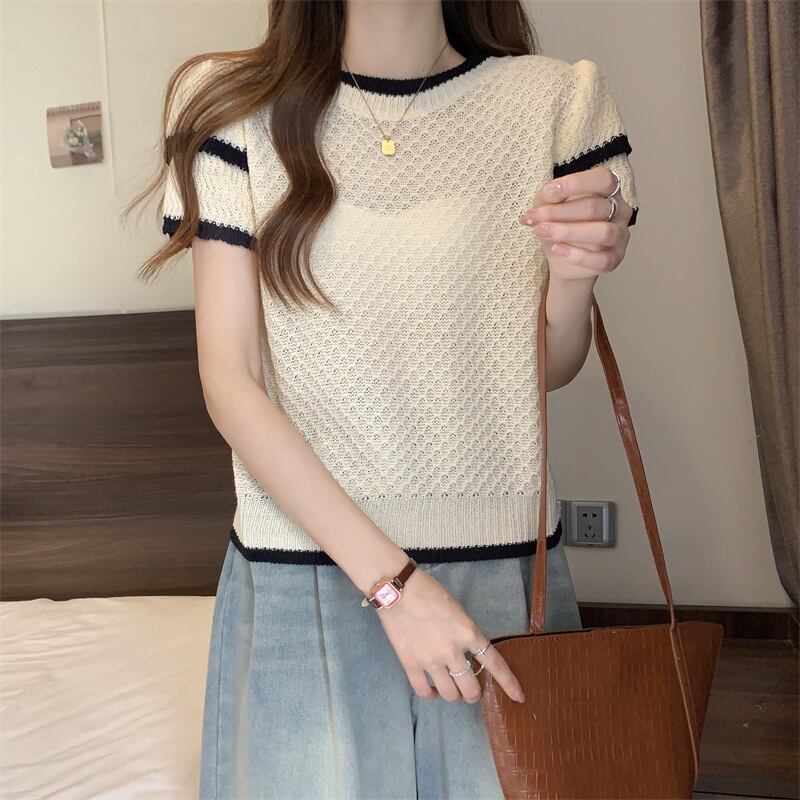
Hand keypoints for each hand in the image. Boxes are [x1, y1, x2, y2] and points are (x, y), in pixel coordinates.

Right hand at [374, 567, 525, 704]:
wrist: (397, 590)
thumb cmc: (429, 592)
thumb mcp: (457, 610)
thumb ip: (465, 633)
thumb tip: (466, 654)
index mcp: (468, 633)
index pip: (494, 663)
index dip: (509, 683)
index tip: (519, 697)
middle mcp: (453, 651)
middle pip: (471, 688)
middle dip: (473, 694)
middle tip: (470, 690)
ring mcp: (431, 660)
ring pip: (450, 695)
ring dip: (454, 696)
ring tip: (451, 689)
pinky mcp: (411, 665)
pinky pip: (424, 692)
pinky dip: (431, 695)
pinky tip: (432, 690)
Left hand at [518, 165, 632, 282]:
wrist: (562, 259)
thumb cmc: (559, 224)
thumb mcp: (548, 204)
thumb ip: (550, 196)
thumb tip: (549, 192)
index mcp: (608, 190)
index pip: (603, 179)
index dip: (577, 183)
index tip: (549, 192)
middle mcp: (620, 211)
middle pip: (595, 207)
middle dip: (559, 212)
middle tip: (533, 218)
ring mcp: (620, 236)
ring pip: (602, 232)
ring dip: (568, 231)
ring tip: (542, 232)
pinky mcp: (614, 259)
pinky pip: (601, 259)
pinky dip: (576, 255)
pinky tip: (557, 249)